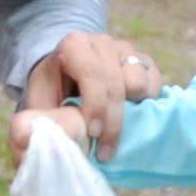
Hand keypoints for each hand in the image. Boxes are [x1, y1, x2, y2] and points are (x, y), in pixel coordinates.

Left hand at [19, 29, 161, 158]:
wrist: (66, 78)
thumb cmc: (51, 93)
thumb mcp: (38, 103)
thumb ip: (40, 121)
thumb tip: (47, 143)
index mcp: (74, 45)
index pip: (92, 72)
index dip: (96, 105)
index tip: (93, 134)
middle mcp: (103, 43)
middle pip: (118, 82)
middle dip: (113, 121)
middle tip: (105, 151)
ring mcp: (127, 51)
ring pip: (140, 83)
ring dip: (131, 111)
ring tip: (114, 129)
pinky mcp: (145, 63)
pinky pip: (156, 84)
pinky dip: (147, 104)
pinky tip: (129, 117)